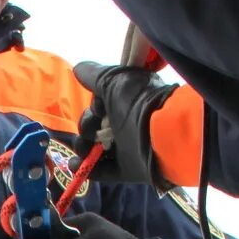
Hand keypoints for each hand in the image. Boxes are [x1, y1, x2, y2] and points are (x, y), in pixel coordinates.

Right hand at [74, 61, 179, 190]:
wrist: (164, 134)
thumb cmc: (137, 103)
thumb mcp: (113, 80)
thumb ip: (93, 74)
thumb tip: (77, 68)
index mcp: (127, 99)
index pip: (101, 102)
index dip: (94, 105)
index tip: (100, 107)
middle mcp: (127, 121)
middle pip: (94, 125)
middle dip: (86, 127)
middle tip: (93, 130)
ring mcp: (127, 146)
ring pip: (94, 147)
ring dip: (83, 146)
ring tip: (85, 149)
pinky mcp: (127, 167)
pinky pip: (101, 169)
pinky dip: (85, 167)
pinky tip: (74, 165)